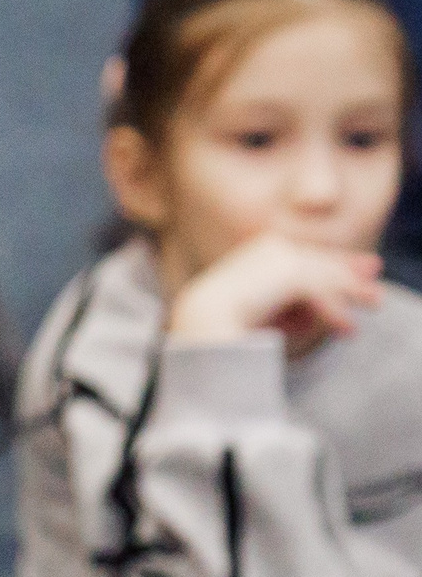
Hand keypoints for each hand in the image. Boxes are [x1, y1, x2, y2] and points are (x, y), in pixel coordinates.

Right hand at [167, 233, 382, 354]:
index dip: (330, 264)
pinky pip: (321, 290)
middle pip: (319, 258)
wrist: (200, 325)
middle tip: (375, 272)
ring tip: (373, 304)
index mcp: (255, 251)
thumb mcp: (258, 314)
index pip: (302, 255)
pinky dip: (334, 311)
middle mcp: (269, 246)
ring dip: (352, 291)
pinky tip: (345, 329)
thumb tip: (310, 317)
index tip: (353, 275)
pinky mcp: (289, 271)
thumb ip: (287, 308)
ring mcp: (279, 256)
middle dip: (349, 270)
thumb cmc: (217, 326)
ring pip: (326, 273)